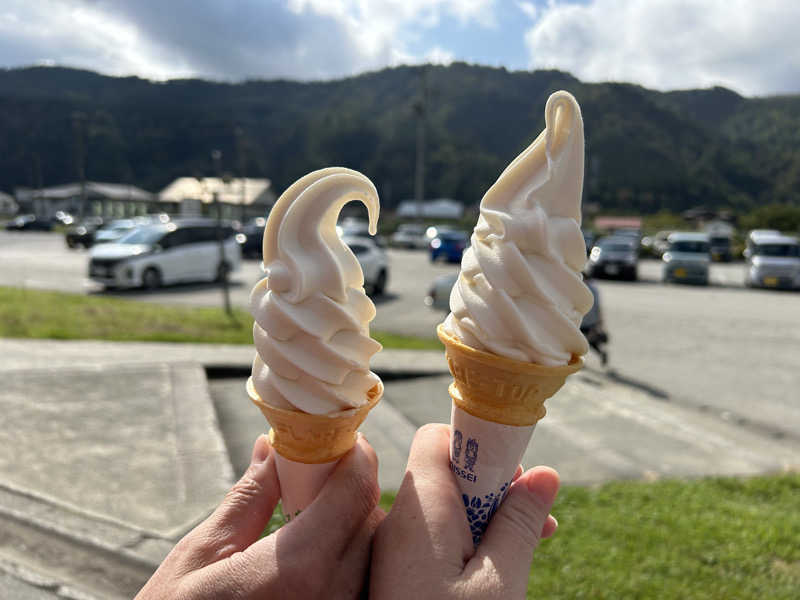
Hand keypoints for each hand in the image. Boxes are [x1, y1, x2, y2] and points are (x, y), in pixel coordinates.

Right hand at [136, 433, 382, 599]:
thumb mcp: (200, 555)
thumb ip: (249, 498)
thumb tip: (271, 448)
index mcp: (297, 570)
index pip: (355, 494)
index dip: (355, 459)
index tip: (344, 442)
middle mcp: (331, 598)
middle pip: (369, 523)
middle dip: (351, 491)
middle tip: (323, 477)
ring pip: (370, 558)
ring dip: (351, 528)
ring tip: (315, 519)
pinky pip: (358, 587)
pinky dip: (347, 563)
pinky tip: (317, 558)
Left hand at [370, 424, 558, 598]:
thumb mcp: (501, 582)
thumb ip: (521, 522)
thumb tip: (546, 471)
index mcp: (420, 508)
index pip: (437, 439)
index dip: (480, 444)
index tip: (518, 471)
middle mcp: (400, 520)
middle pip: (445, 470)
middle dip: (494, 484)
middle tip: (532, 513)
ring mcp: (397, 548)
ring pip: (445, 507)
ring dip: (488, 515)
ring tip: (533, 538)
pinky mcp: (400, 572)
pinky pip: (436, 536)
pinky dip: (470, 539)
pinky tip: (501, 560)